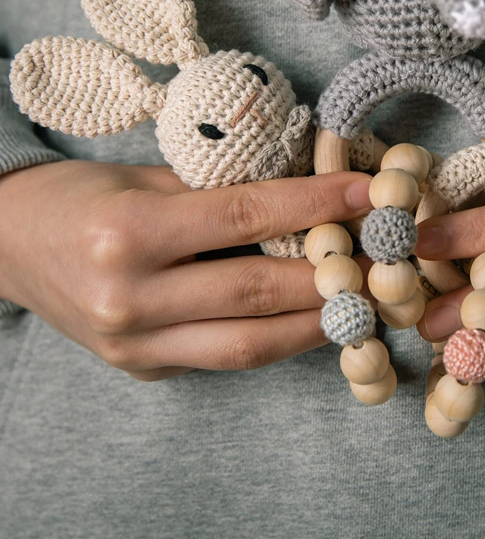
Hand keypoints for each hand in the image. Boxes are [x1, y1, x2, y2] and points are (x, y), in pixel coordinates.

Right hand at [0, 161, 372, 380]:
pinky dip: (273, 339)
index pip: (245, 215)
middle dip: (331, 275)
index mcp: (127, 233)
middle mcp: (129, 297)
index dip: (314, 202)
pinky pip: (222, 357)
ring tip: (362, 301)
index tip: (365, 191)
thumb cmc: (81, 197)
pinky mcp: (141, 369)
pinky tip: (309, 321)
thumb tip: (304, 191)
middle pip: (256, 290)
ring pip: (247, 343)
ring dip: (315, 323)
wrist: (8, 245)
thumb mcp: (148, 178)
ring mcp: (133, 344)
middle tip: (382, 258)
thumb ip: (221, 191)